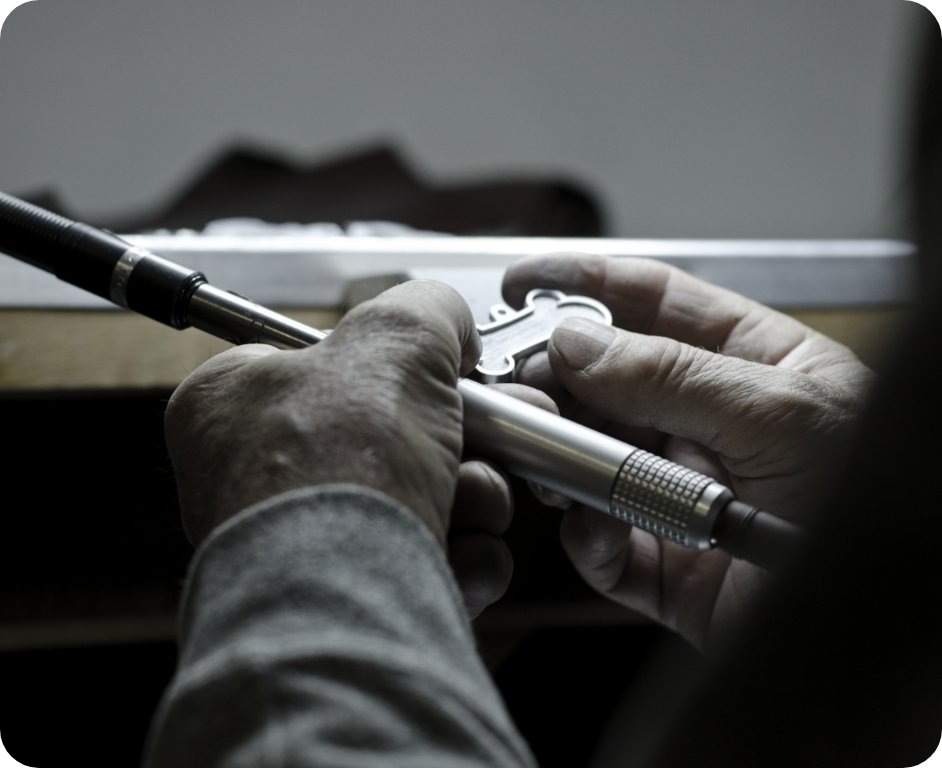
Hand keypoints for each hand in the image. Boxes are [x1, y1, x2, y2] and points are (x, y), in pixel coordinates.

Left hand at [164, 280, 513, 616]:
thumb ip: (428, 308)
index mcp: (236, 401)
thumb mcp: (394, 339)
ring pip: (423, 498)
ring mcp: (307, 542)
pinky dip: (463, 557)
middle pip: (395, 435)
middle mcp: (260, 475)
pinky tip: (463, 556)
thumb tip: (451, 326)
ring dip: (472, 496)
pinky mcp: (351, 597)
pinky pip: (427, 559)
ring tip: (470, 499)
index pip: (328, 362)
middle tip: (493, 436)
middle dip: (463, 438)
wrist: (345, 599)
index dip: (400, 365)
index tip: (451, 371)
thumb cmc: (338, 468)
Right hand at [502, 253, 873, 648]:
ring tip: (556, 462)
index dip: (588, 284)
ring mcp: (679, 493)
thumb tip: (578, 343)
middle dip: (559, 380)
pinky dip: (587, 538)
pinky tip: (600, 530)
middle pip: (607, 383)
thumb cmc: (873, 506)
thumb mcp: (784, 415)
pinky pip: (599, 543)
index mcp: (751, 367)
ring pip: (589, 460)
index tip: (525, 281)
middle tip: (526, 383)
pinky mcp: (662, 564)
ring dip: (562, 460)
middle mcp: (707, 425)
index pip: (656, 305)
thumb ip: (675, 375)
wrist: (882, 632)